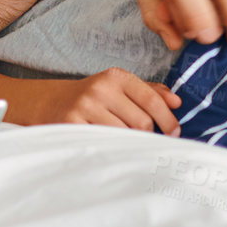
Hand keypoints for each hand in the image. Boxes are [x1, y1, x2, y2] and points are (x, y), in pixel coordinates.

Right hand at [13, 69, 181, 131]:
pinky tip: (109, 147)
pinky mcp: (72, 124)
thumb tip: (176, 102)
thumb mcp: (118, 88)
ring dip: (129, 144)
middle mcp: (100, 89)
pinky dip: (112, 149)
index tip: (174, 133)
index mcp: (115, 77)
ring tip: (124, 143)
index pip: (151, 99)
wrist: (50, 103)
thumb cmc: (92, 98)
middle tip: (145, 140)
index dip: (168, 119)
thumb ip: (148, 92)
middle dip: (147, 135)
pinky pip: (104, 143)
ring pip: (125, 135)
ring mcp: (84, 106)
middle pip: (142, 122)